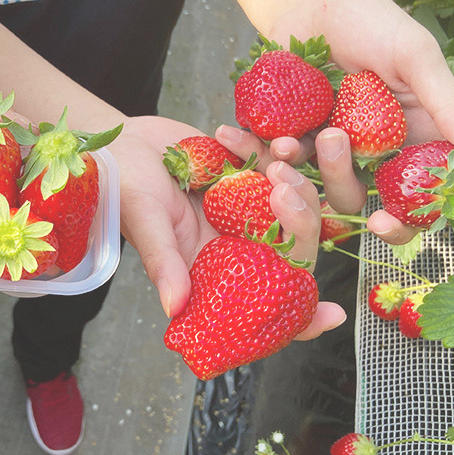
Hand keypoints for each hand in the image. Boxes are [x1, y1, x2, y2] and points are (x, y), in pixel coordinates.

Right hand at [112, 116, 345, 339]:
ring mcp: (247, 206)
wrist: (120, 143)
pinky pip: (277, 163)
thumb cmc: (122, 189)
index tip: (333, 314)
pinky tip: (233, 135)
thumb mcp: (144, 222)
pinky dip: (267, 148)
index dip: (301, 319)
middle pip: (295, 248)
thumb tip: (174, 310)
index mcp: (216, 269)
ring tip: (273, 156)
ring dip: (293, 181)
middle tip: (282, 188)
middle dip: (301, 222)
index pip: (265, 305)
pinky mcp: (248, 171)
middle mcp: (238, 243)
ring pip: (296, 204)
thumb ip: (164, 262)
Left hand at [261, 0, 453, 251]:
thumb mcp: (414, 55)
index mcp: (421, 130)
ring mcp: (339, 150)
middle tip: (381, 223)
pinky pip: (293, 169)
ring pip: (342, 190)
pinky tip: (276, 141)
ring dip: (329, 175)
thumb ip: (445, 101)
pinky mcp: (299, 142)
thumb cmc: (369, 20)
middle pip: (396, 203)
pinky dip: (283, 161)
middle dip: (392, 221)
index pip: (451, 179)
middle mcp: (383, 147)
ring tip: (318, 136)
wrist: (304, 3)